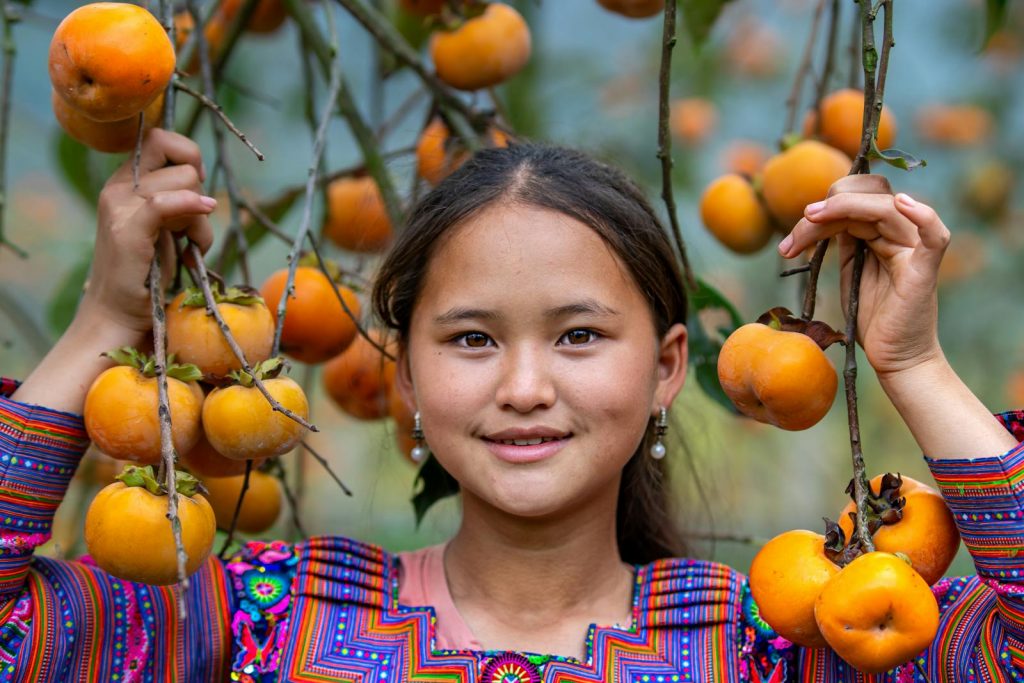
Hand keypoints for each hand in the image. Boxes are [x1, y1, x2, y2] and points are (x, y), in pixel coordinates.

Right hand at [78, 128, 215, 343]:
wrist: (119, 314)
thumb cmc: (148, 273)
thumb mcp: (167, 226)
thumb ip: (178, 197)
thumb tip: (201, 178)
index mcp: (125, 181)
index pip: (162, 138)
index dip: (189, 157)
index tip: (196, 192)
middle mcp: (118, 187)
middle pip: (175, 151)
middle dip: (197, 181)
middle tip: (192, 219)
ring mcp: (119, 206)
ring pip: (184, 181)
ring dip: (200, 218)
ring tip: (188, 246)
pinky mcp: (126, 230)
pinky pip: (164, 203)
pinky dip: (189, 209)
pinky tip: (195, 239)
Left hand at [778, 191, 950, 379]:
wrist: (896, 358)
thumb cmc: (874, 319)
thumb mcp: (851, 273)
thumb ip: (845, 242)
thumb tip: (821, 213)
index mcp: (883, 234)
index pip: (856, 200)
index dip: (823, 208)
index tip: (790, 239)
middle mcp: (901, 235)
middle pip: (869, 196)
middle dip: (827, 207)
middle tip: (795, 233)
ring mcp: (914, 250)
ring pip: (885, 209)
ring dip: (841, 208)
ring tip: (809, 220)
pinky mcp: (924, 270)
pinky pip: (935, 236)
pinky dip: (923, 216)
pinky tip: (903, 203)